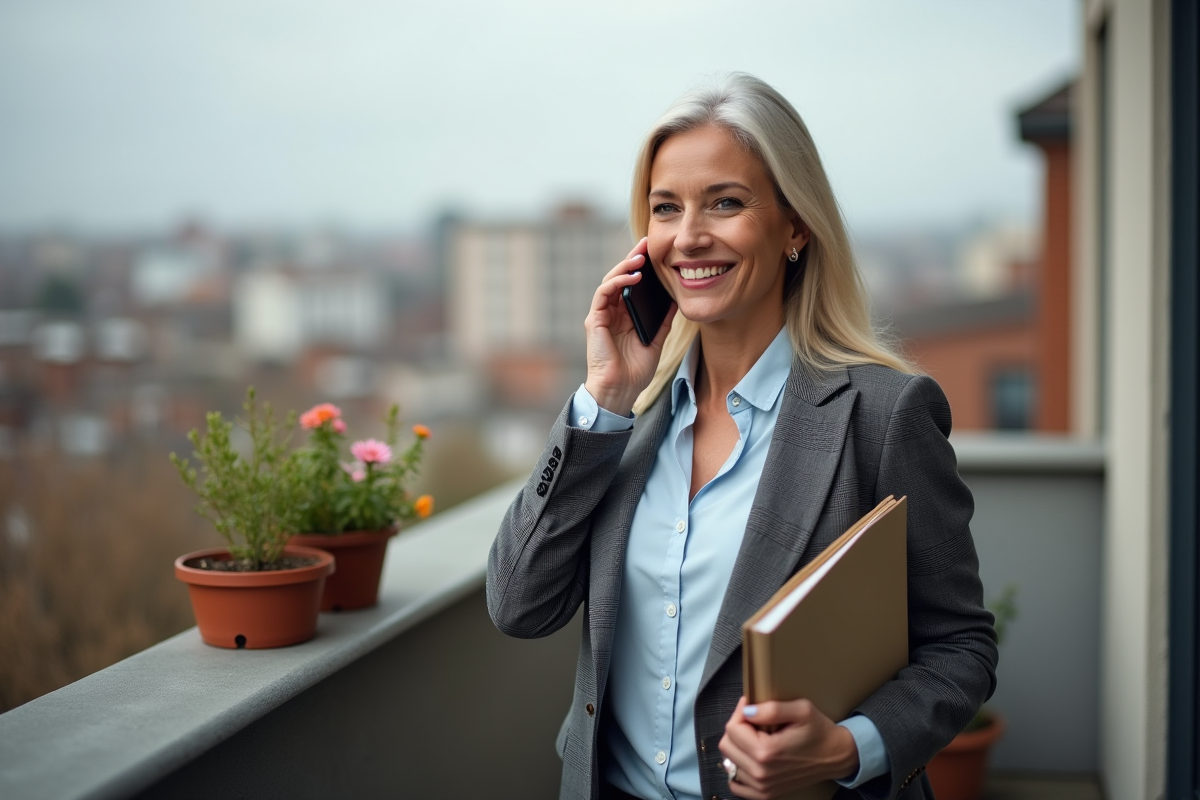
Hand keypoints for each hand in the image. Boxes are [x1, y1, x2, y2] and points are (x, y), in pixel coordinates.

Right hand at [583, 238, 675, 415]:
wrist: (620, 390)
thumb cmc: (636, 370)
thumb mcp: (657, 340)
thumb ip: (664, 320)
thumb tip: (677, 299)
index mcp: (625, 315)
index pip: (632, 285)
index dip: (642, 267)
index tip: (656, 252)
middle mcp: (612, 312)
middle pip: (620, 278)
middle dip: (633, 259)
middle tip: (646, 243)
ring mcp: (602, 315)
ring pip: (610, 281)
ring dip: (624, 267)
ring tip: (640, 257)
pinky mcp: (595, 320)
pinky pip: (603, 294)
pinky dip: (617, 282)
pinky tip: (632, 277)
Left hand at [718, 697, 858, 798]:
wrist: (835, 757)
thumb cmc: (819, 731)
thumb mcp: (801, 710)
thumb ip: (772, 708)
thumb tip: (747, 710)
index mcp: (767, 752)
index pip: (733, 728)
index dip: (741, 712)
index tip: (753, 708)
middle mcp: (761, 773)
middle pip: (727, 745)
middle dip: (738, 728)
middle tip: (755, 721)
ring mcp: (762, 787)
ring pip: (729, 762)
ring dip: (739, 747)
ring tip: (758, 739)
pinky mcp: (765, 794)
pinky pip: (735, 783)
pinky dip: (738, 769)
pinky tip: (751, 757)